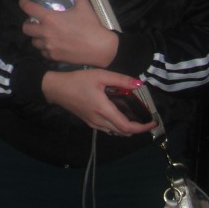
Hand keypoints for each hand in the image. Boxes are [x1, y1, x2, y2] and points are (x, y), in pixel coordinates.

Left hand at [20, 0, 118, 67]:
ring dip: (36, 36)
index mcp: (50, 18)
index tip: (23, 2)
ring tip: (44, 33)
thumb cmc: (91, 25)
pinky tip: (52, 44)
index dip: (23, 3)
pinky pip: (42, 52)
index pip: (29, 9)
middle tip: (35, 21)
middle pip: (26, 28)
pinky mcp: (53, 57)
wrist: (100, 48)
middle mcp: (45, 32)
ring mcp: (48, 46)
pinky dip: (44, 48)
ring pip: (33, 41)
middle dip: (28, 23)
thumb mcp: (83, 5)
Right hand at [42, 69, 157, 136]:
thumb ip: (120, 80)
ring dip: (127, 128)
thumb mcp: (99, 75)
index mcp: (104, 110)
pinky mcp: (89, 122)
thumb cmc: (77, 80)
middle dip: (137, 128)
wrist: (56, 88)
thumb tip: (139, 84)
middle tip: (145, 118)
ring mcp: (93, 123)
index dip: (142, 128)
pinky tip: (118, 114)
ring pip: (115, 132)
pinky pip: (107, 128)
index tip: (153, 123)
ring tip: (134, 116)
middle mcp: (100, 121)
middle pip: (123, 132)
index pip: (127, 127)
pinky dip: (117, 125)